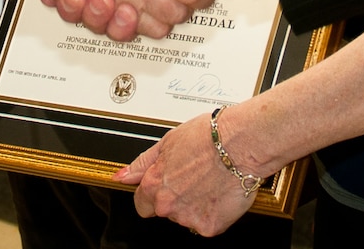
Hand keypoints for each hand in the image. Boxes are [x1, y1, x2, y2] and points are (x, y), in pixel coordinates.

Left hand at [118, 112, 260, 234]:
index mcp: (154, 185)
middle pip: (165, 211)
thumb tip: (122, 176)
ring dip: (195, 205)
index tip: (168, 184)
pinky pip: (208, 224)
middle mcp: (168, 205)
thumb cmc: (209, 137)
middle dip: (177, 199)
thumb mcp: (168, 142)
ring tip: (211, 181)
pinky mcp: (210, 226)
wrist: (242, 143)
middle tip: (195, 178)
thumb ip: (142, 163)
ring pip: (187, 217)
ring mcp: (188, 218)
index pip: (142, 203)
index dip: (154, 193)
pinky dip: (214, 212)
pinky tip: (221, 193)